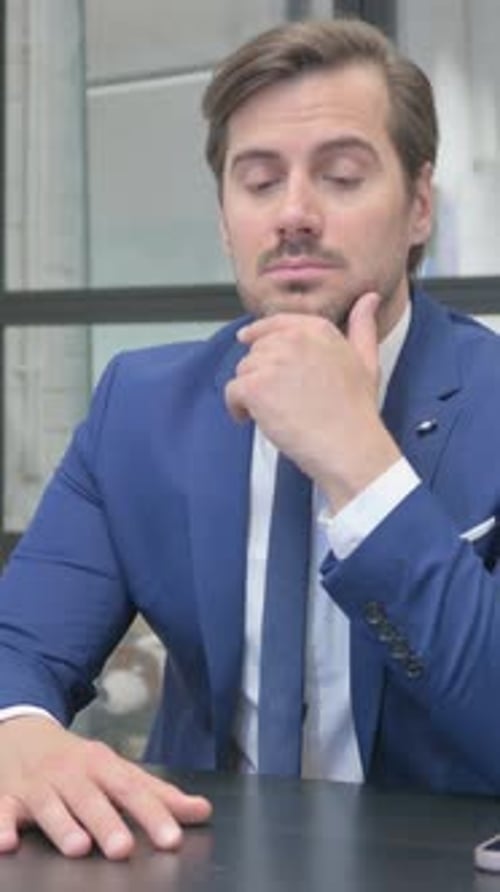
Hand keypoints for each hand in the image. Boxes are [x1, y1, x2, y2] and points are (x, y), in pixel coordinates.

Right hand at [0, 716, 211, 859]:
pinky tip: (6, 843)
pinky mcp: (6, 798)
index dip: (153, 814)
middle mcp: (71, 773)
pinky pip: (1, 811)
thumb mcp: (117, 771)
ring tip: (78, 847)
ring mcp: (37, 785)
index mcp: (102, 766)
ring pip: (49, 805)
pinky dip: (1, 826)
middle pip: (90, 798)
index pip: (131, 790)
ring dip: (62, 825)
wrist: (22, 731)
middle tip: (124, 848)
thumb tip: (201, 811)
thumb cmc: (78, 762)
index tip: (173, 839)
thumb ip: (157, 794)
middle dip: (107, 822)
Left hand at [225, 292, 400, 509]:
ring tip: (270, 413)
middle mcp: (293, 339)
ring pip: (243, 371)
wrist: (349, 445)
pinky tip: (251, 420)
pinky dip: (237, 409)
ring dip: (250, 393)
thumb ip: (362, 327)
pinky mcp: (255, 387)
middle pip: (256, 351)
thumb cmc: (357, 412)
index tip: (246, 339)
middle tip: (277, 400)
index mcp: (318, 329)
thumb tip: (368, 299)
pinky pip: (232, 392)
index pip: (275, 323)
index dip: (259, 333)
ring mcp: (272, 362)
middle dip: (261, 374)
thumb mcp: (366, 362)